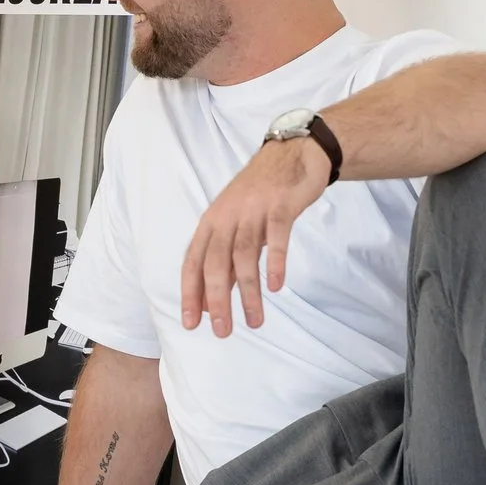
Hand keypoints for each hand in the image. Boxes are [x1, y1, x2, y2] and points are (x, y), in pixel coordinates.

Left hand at [183, 136, 328, 336]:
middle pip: (215, 262)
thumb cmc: (262, 195)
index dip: (191, 293)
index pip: (193, 262)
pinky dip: (274, 261)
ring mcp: (253, 209)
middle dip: (217, 300)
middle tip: (223, 331)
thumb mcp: (238, 226)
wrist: (294, 153)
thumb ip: (226, 261)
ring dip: (248, 292)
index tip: (191, 323)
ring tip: (255, 321)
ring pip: (244, 255)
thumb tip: (212, 301)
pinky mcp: (280, 204)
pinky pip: (276, 236)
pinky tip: (276, 285)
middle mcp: (227, 216)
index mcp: (212, 222)